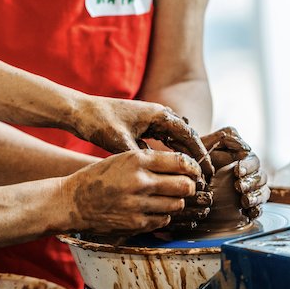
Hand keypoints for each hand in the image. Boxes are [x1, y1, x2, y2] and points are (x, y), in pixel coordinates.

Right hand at [60, 150, 202, 233]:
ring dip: (176, 201)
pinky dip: (163, 214)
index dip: (192, 167)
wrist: (73, 201)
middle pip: (184, 185)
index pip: (180, 162)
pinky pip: (163, 219)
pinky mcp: (136, 223)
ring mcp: (138, 205)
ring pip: (177, 204)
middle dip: (188, 186)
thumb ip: (151, 161)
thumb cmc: (99, 176)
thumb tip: (184, 167)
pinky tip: (152, 208)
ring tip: (165, 197)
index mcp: (137, 160)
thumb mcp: (122, 159)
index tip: (193, 171)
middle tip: (185, 185)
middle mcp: (140, 182)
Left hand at [71, 97, 213, 180]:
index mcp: (157, 114)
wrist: (80, 111)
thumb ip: (142, 157)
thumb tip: (159, 176)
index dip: (200, 154)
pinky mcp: (140, 125)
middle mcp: (157, 114)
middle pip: (185, 136)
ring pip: (173, 138)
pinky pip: (160, 139)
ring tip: (191, 176)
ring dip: (183, 155)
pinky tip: (170, 169)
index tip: (209, 171)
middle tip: (205, 177)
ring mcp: (149, 119)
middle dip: (195, 156)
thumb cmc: (99, 123)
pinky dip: (168, 152)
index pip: (188, 134)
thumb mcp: (121, 142)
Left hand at [200, 127, 269, 219]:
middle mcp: (249, 174)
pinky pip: (259, 209)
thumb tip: (245, 147)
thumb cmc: (198, 157)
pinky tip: (250, 212)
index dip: (248, 166)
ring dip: (256, 197)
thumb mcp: (208, 143)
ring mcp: (249, 190)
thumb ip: (225, 138)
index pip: (253, 161)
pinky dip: (257, 210)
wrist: (187, 175)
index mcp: (243, 158)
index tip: (238, 171)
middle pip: (261, 177)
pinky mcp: (246, 205)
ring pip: (263, 192)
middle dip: (251, 182)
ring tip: (244, 201)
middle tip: (239, 187)